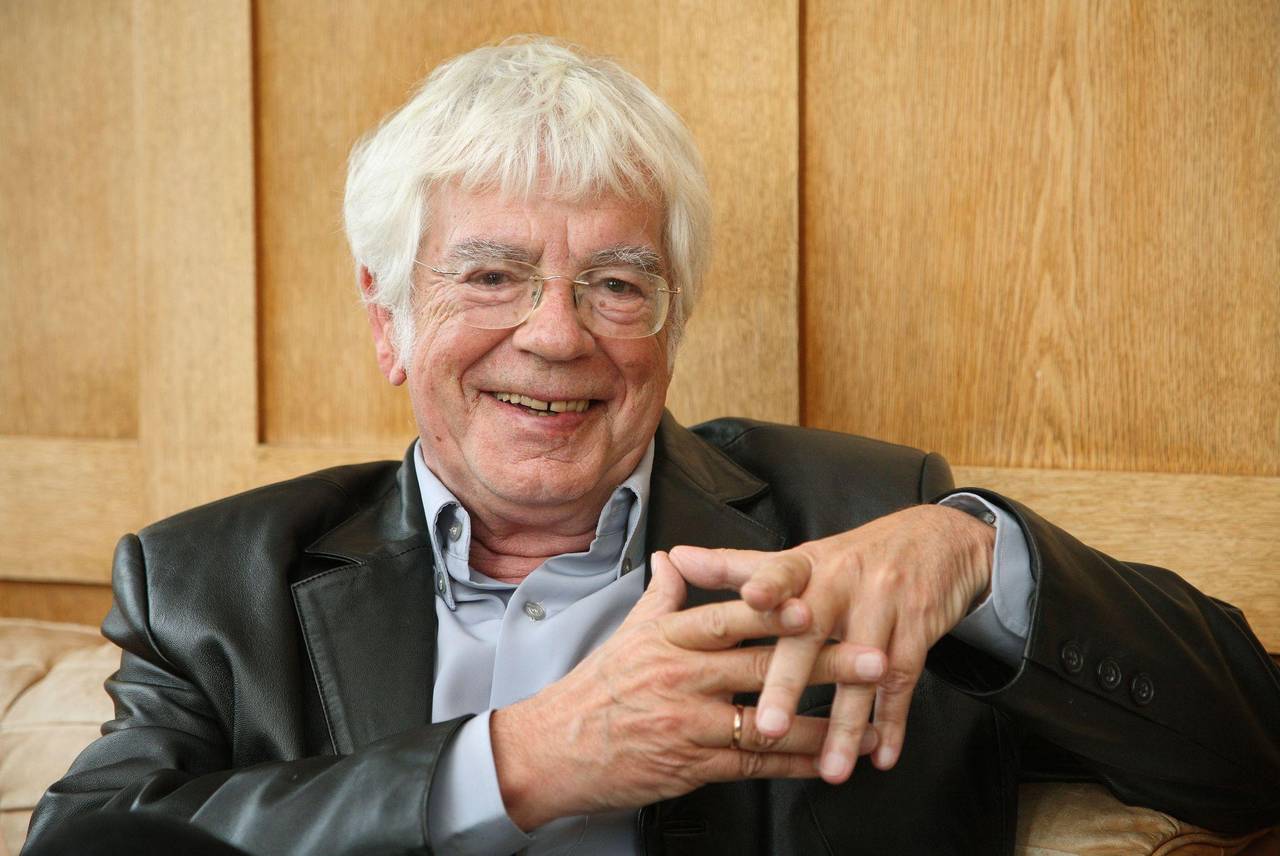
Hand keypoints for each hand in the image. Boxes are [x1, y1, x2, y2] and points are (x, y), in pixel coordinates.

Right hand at [489, 551, 878, 829]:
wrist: (554, 750)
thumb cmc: (595, 691)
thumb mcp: (626, 633)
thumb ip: (663, 595)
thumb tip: (679, 557)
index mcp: (669, 639)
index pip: (728, 617)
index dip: (773, 610)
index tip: (816, 601)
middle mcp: (681, 678)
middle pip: (761, 666)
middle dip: (823, 662)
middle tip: (872, 655)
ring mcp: (688, 724)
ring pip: (767, 722)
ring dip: (825, 723)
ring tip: (870, 722)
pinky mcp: (691, 766)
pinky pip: (753, 766)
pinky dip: (794, 764)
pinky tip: (827, 761)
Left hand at [667, 504, 993, 784]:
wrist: (937, 541)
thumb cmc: (856, 557)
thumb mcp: (799, 558)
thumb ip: (735, 567)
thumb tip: (676, 558)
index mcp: (807, 566)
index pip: (782, 569)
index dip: (767, 584)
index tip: (751, 600)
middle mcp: (843, 582)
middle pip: (813, 634)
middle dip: (791, 682)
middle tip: (768, 725)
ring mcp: (883, 606)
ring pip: (861, 671)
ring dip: (845, 724)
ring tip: (830, 767)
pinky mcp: (917, 630)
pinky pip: (905, 683)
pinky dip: (893, 722)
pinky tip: (881, 755)